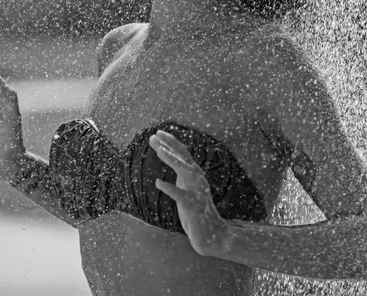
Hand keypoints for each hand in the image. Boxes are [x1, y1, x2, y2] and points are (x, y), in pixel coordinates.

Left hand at [149, 130, 228, 256]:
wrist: (213, 235)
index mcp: (195, 174)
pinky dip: (170, 189)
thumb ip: (181, 172)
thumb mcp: (187, 187)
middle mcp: (198, 180)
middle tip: (153, 136)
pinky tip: (158, 183)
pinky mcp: (194, 208)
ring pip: (185, 172)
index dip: (171, 142)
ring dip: (173, 160)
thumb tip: (169, 157)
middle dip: (169, 146)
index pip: (183, 154)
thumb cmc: (196, 210)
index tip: (158, 133)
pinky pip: (181, 196)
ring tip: (159, 151)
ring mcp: (197, 193)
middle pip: (184, 158)